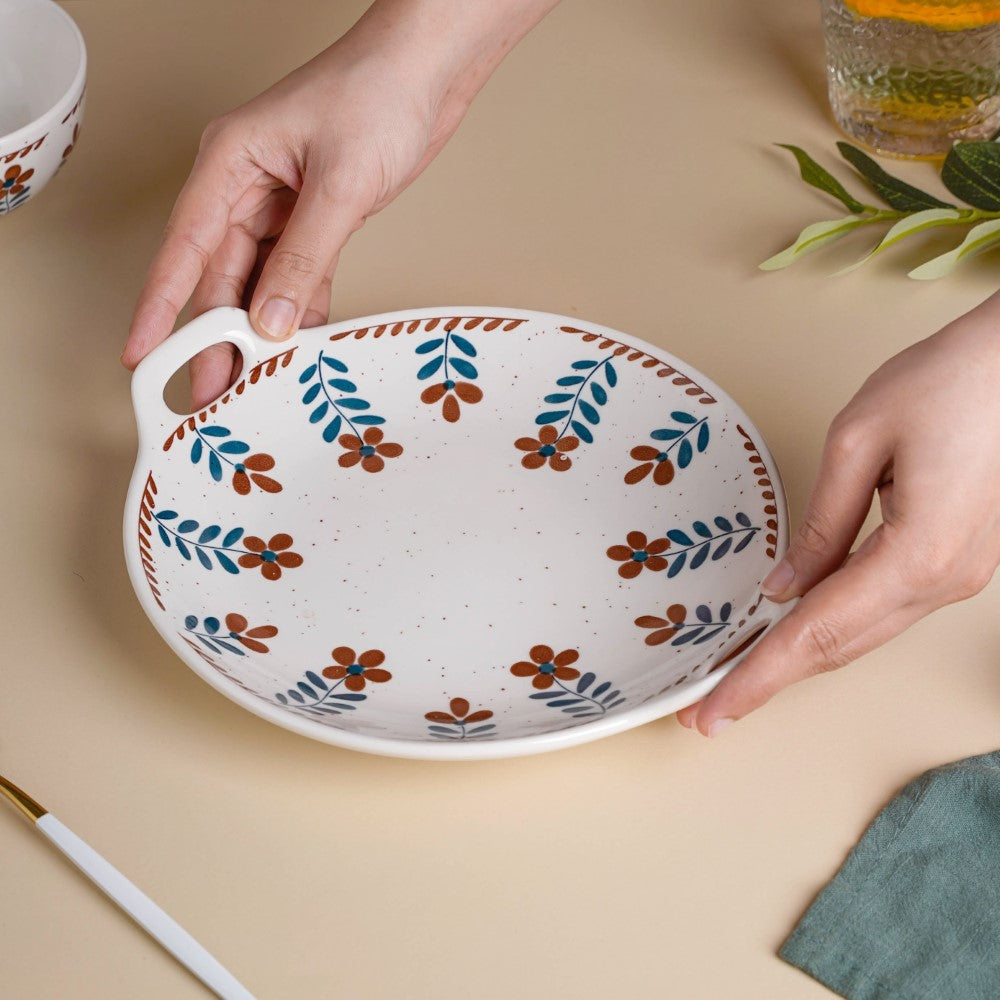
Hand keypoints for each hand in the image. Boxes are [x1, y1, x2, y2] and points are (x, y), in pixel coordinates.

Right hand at [121, 0, 558, 409]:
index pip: (185, 248)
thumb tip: (270, 319)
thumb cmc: (377, 93)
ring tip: (252, 381)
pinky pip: (299, 277)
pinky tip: (299, 345)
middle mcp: (247, 186)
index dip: (161, 306)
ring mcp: (282, 205)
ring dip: (258, 331)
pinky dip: (301, 310)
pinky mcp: (316, 218)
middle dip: (216, 336)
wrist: (428, 72)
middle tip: (214, 390)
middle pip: (221, 275)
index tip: (144, 351)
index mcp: (230, 163)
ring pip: (259, 282)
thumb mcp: (338, 184)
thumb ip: (303, 259)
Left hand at [677, 291, 999, 736]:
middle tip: (707, 705)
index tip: (710, 713)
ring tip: (740, 672)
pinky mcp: (959, 561)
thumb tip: (785, 587)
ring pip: (863, 634)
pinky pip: (884, 608)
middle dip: (769, 678)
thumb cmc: (948, 382)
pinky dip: (835, 624)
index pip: (816, 633)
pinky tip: (795, 627)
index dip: (757, 678)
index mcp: (918, 555)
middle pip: (840, 647)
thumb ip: (820, 525)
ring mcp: (959, 577)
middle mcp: (944, 581)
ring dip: (801, 656)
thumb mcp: (858, 442)